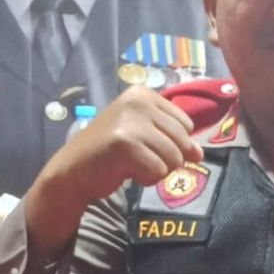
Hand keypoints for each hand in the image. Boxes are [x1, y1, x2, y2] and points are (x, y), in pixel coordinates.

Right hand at [25, 86, 200, 251]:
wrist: (73, 170)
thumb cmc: (110, 153)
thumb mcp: (145, 136)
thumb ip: (174, 139)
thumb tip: (200, 153)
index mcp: (144, 94)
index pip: (186, 124)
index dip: (172, 142)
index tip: (145, 143)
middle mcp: (137, 102)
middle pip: (183, 142)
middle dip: (166, 158)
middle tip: (138, 157)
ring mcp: (130, 122)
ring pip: (174, 159)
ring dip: (156, 170)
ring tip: (131, 163)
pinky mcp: (125, 144)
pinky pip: (159, 171)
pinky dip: (146, 178)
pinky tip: (125, 170)